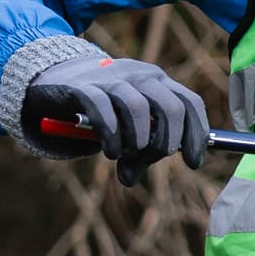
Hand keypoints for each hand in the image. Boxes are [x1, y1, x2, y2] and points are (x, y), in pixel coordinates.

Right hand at [21, 53, 211, 186]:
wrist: (57, 79)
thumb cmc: (101, 105)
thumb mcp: (124, 128)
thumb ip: (133, 152)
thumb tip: (129, 180)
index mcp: (158, 82)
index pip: (190, 103)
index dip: (197, 135)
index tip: (194, 163)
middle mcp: (140, 75)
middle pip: (171, 107)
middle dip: (167, 142)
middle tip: (152, 158)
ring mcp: (112, 77)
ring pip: (138, 109)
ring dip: (137, 141)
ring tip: (125, 154)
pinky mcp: (85, 87)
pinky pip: (104, 112)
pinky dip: (111, 137)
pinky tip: (111, 151)